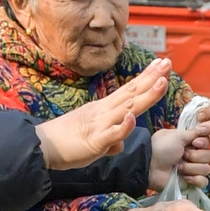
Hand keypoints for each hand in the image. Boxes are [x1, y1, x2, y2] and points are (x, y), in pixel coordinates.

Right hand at [35, 58, 170, 169]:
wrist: (41, 147)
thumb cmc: (67, 143)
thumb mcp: (94, 140)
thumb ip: (110, 140)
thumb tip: (120, 144)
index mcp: (104, 109)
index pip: (129, 90)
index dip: (146, 77)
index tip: (160, 64)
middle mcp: (104, 112)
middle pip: (132, 92)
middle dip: (152, 78)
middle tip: (168, 63)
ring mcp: (100, 125)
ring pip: (127, 108)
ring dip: (146, 95)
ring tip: (162, 82)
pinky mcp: (94, 142)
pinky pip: (112, 134)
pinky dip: (123, 127)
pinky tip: (133, 118)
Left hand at [147, 126, 209, 188]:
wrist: (150, 166)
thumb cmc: (161, 148)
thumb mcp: (177, 135)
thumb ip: (193, 133)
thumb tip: (203, 130)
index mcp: (190, 143)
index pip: (208, 142)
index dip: (204, 143)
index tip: (195, 143)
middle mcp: (193, 155)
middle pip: (209, 156)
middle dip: (196, 156)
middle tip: (182, 155)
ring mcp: (192, 169)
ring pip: (206, 169)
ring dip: (191, 167)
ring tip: (178, 167)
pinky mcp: (191, 182)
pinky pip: (203, 182)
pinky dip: (194, 179)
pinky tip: (184, 178)